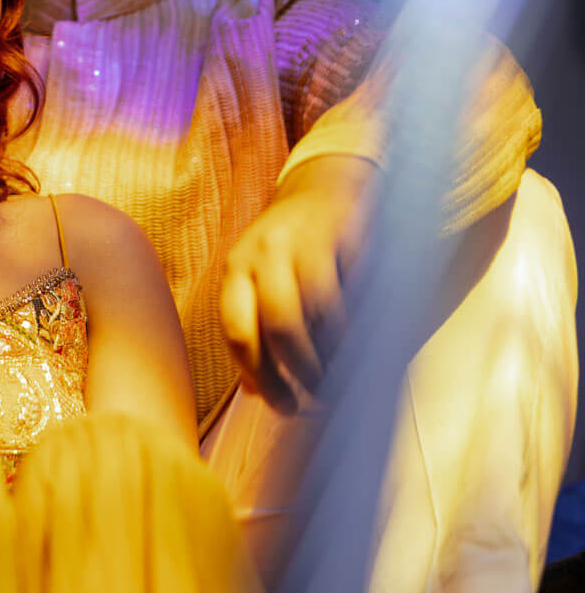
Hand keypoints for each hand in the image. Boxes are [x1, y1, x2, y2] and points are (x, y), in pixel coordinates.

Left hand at [220, 155, 376, 411]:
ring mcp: (297, 243)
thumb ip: (258, 331)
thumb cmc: (293, 249)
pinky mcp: (333, 236)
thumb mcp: (263, 283)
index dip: (261, 378)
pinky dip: (350, 328)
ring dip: (328, 356)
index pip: (238, 335)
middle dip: (297, 373)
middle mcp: (259, 254)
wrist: (326, 185)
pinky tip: (357, 348)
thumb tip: (256, 393)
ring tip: (341, 380)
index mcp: (235, 272)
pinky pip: (343, 291)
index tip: (283, 408)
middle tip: (316, 400)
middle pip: (274, 327)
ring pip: (312, 312)